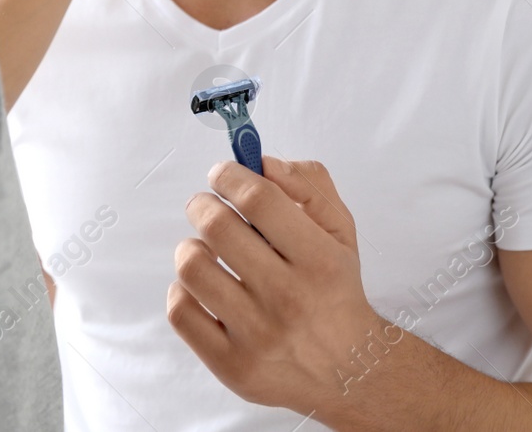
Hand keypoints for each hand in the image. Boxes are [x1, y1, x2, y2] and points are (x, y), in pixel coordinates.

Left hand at [167, 157, 394, 416]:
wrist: (350, 369)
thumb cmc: (336, 290)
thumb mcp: (340, 232)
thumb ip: (307, 186)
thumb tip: (261, 162)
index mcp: (320, 260)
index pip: (258, 199)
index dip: (229, 175)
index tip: (222, 175)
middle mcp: (289, 298)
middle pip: (217, 226)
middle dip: (203, 204)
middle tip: (208, 208)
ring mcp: (258, 335)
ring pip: (192, 266)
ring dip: (191, 248)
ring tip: (208, 251)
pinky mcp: (231, 365)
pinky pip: (180, 312)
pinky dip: (182, 291)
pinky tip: (203, 289)